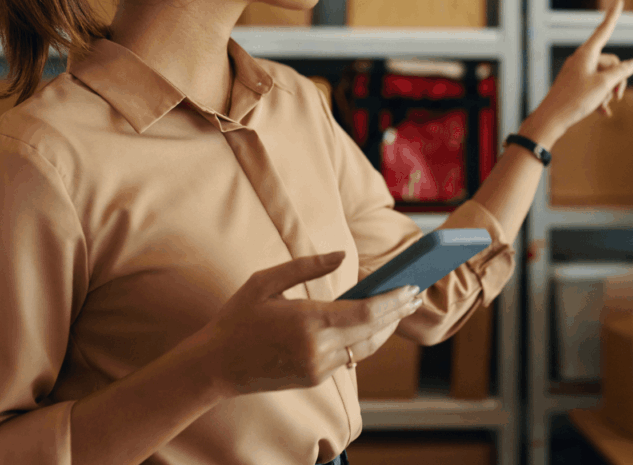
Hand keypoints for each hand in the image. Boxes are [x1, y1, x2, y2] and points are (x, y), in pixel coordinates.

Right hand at [196, 252, 422, 396]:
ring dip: (384, 328)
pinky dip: (363, 339)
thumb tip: (341, 255)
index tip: (411, 288)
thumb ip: (306, 266)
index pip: (365, 313)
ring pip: (364, 348)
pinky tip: (372, 324)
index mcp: (308, 322)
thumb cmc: (238, 317)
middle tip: (416, 295)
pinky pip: (348, 357)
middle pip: (372, 332)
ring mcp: (318, 368)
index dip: (392, 301)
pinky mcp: (315, 377)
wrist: (216, 366)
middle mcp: (318, 349)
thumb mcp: (265, 281)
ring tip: (401, 308)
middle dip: (397, 313)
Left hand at [522, 0, 632, 148]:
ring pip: (603, 77)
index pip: (604, 29)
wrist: (551, 119)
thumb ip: (621, 72)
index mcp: (587, 53)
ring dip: (608, 92)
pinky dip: (600, 98)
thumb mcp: (604, 85)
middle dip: (618, 79)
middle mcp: (581, 59)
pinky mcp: (574, 85)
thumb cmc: (575, 100)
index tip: (619, 0)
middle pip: (610, 62)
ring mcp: (577, 72)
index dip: (613, 15)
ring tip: (604, 106)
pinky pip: (594, 87)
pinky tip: (603, 113)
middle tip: (617, 96)